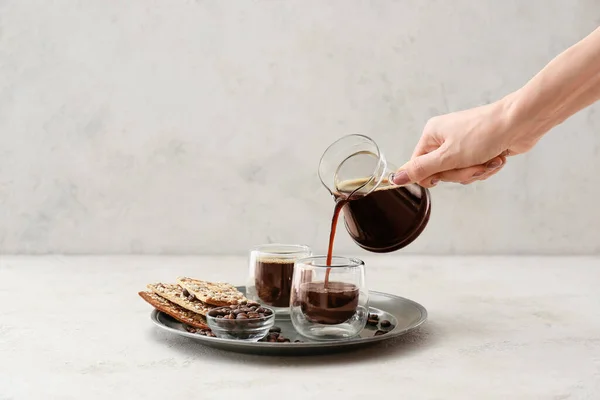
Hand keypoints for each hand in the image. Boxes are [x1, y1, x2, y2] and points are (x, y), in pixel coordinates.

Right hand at [392, 97, 541, 187]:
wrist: (521, 122)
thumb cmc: (484, 134)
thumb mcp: (448, 157)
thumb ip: (421, 169)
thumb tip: (396, 178)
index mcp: (432, 134)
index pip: (418, 165)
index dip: (431, 175)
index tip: (443, 177)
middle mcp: (445, 137)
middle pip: (442, 171)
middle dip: (461, 173)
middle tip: (474, 164)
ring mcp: (463, 143)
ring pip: (461, 172)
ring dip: (477, 171)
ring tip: (489, 159)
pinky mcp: (480, 148)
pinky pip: (476, 168)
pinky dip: (487, 167)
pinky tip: (497, 158)